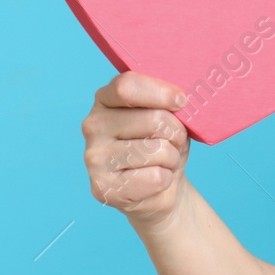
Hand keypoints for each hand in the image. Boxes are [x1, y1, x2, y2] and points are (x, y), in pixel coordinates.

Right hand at [81, 71, 192, 227]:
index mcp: (105, 99)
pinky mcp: (103, 187)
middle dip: (176, 133)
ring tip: (162, 162)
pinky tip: (153, 180)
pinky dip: (165, 179)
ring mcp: (94, 157)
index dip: (161, 93)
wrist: (159, 188)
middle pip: (153, 120)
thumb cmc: (163, 143)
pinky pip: (155, 177)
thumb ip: (168, 102)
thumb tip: (179, 101)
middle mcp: (93, 125)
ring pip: (157, 150)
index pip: (127, 86)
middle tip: (173, 142)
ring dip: (172, 158)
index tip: (181, 102)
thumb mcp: (169, 115)